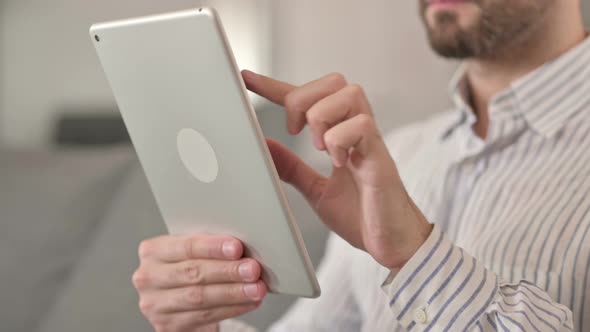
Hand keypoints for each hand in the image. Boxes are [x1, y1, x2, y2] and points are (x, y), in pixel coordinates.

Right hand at [132, 235, 265, 331]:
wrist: (178, 298)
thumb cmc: (190, 266)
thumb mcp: (191, 252)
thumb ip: (209, 246)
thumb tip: (243, 247)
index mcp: (153, 251)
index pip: (185, 246)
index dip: (212, 247)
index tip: (237, 247)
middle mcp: (148, 278)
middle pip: (193, 273)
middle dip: (227, 271)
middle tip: (252, 269)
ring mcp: (156, 305)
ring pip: (200, 298)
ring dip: (234, 293)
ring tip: (256, 288)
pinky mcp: (168, 326)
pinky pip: (205, 317)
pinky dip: (232, 308)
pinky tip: (249, 302)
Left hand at [243, 70, 432, 268]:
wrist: (392, 244)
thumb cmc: (362, 215)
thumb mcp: (316, 189)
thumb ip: (292, 168)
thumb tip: (265, 146)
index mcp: (342, 135)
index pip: (309, 98)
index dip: (275, 86)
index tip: (247, 79)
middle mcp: (358, 131)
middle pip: (335, 81)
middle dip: (303, 98)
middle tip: (294, 131)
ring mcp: (371, 142)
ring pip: (349, 93)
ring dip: (322, 116)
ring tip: (318, 147)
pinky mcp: (381, 159)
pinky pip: (361, 126)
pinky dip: (339, 140)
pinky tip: (339, 163)